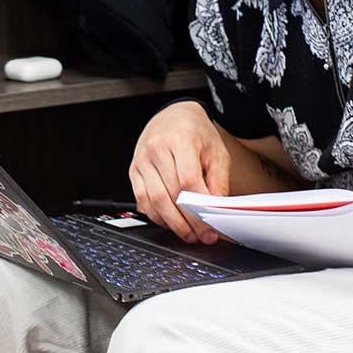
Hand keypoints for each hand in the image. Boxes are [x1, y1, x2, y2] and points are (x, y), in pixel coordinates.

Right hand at [128, 101, 229, 243]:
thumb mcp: (216, 152)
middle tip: (201, 236)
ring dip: (171, 223)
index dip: (199, 208)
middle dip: (187, 222)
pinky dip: (156, 216)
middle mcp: (156, 150)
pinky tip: (170, 222)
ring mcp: (141, 161)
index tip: (210, 226)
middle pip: (170, 195)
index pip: (188, 181)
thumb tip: (216, 209)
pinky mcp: (134, 171)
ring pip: (153, 201)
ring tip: (188, 234)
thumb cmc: (196, 133)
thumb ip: (218, 181)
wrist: (173, 115)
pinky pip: (142, 200)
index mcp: (179, 140)